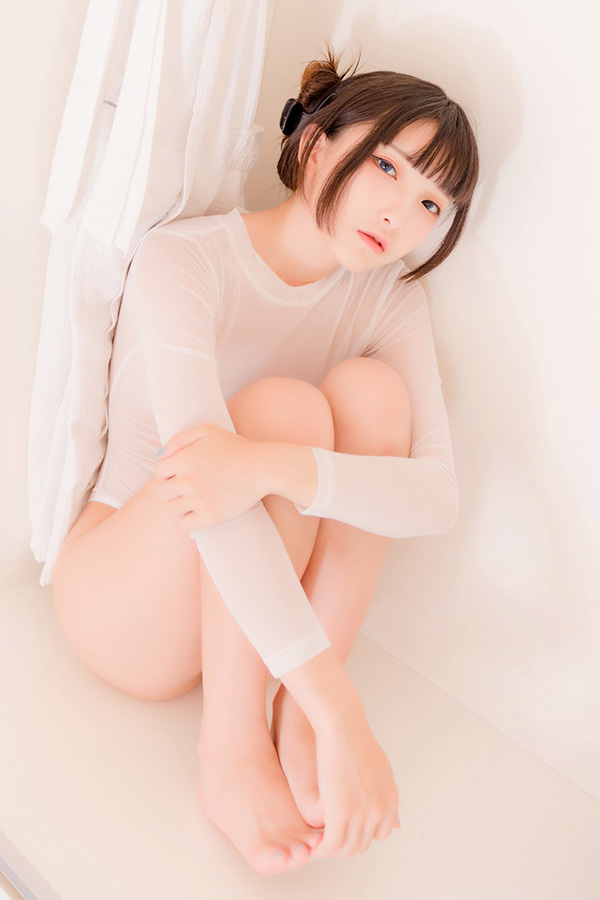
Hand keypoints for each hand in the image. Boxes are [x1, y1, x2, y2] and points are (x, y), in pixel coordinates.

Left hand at [153, 423, 265, 534]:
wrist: (263, 468)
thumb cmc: (237, 448)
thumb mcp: (208, 431)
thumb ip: (181, 438)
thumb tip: (161, 455)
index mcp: (184, 459)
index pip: (158, 472)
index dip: (168, 474)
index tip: (180, 476)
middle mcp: (187, 480)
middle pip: (162, 493)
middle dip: (172, 491)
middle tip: (187, 490)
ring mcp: (198, 500)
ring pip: (171, 510)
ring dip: (179, 507)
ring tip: (193, 503)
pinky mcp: (210, 516)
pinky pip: (183, 527)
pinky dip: (185, 524)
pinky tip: (195, 517)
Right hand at [311, 713, 400, 858]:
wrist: (342, 728)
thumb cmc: (354, 740)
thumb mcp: (380, 768)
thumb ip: (383, 792)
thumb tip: (388, 813)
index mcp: (391, 799)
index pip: (381, 833)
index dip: (362, 834)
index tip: (348, 829)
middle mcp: (381, 810)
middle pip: (363, 844)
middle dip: (346, 845)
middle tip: (330, 839)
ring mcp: (363, 814)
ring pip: (347, 848)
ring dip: (333, 851)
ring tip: (321, 845)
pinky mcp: (341, 813)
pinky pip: (331, 845)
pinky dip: (323, 850)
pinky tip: (316, 846)